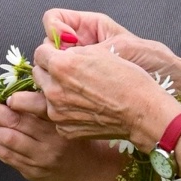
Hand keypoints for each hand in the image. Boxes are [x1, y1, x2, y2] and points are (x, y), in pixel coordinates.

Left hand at [0, 91, 121, 180]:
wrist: (89, 170)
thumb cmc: (73, 136)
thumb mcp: (64, 115)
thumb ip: (40, 104)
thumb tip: (8, 91)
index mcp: (58, 120)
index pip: (32, 106)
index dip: (10, 101)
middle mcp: (51, 139)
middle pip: (12, 122)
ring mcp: (41, 158)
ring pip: (6, 140)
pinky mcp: (33, 173)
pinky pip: (7, 157)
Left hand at [31, 40, 177, 151]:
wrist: (142, 112)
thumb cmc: (128, 80)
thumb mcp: (100, 52)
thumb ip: (73, 51)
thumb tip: (59, 54)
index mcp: (62, 66)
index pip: (39, 52)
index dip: (51, 52)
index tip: (60, 55)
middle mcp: (54, 90)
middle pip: (38, 74)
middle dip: (50, 71)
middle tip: (69, 73)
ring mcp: (58, 112)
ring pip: (45, 95)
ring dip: (56, 91)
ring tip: (79, 92)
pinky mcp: (64, 129)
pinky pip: (57, 115)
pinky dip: (66, 111)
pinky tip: (85, 108)